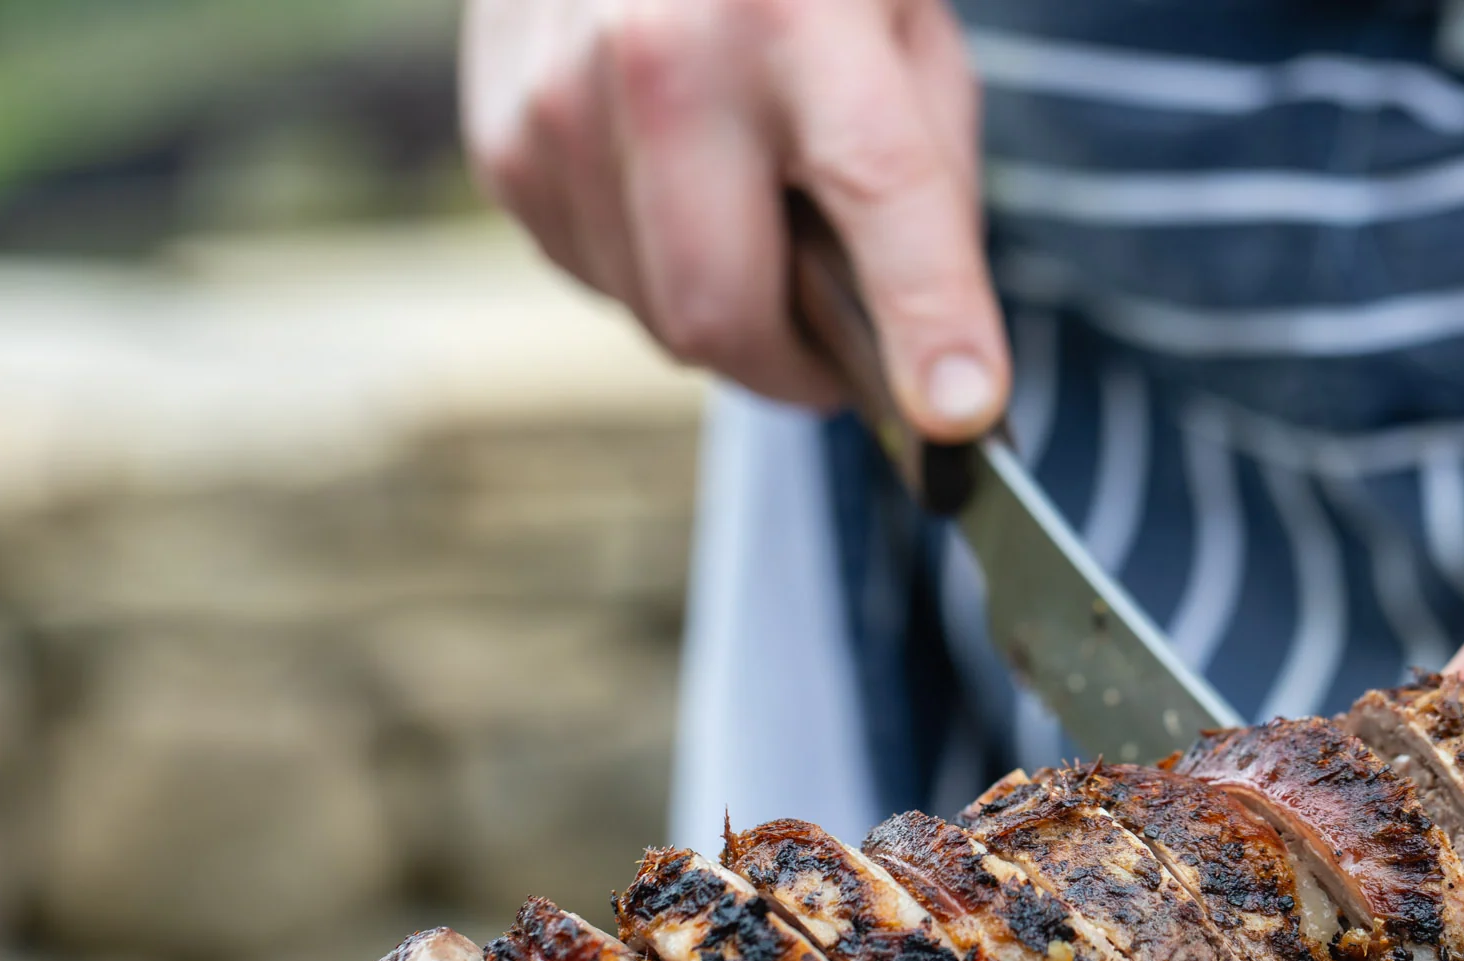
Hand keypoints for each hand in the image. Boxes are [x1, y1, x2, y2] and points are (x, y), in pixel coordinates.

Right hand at [460, 0, 1007, 437]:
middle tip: (841, 357)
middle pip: (723, 318)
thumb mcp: (903, 33)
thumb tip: (934, 360)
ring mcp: (557, 100)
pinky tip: (673, 184)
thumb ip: (928, 187)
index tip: (960, 418)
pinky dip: (651, 268)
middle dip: (796, 369)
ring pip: (654, 320)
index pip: (882, 199)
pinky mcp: (503, 142)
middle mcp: (661, 56)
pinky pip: (597, 279)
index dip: (928, 324)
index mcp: (796, 16)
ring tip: (751, 214)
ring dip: (724, 311)